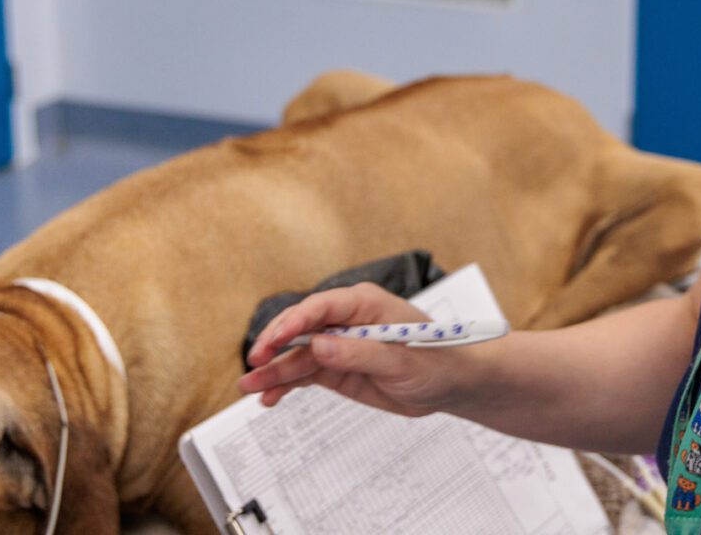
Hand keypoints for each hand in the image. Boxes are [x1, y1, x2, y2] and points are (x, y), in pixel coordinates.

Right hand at [237, 283, 472, 417]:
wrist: (452, 383)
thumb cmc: (437, 360)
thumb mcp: (401, 359)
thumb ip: (359, 352)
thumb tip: (319, 345)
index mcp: (365, 304)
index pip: (321, 306)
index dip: (294, 321)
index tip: (274, 339)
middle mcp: (347, 321)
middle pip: (301, 328)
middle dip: (275, 344)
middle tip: (255, 362)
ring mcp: (340, 345)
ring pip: (298, 355)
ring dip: (273, 370)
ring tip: (249, 386)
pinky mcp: (337, 367)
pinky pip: (305, 374)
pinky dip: (286, 384)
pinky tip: (269, 397)